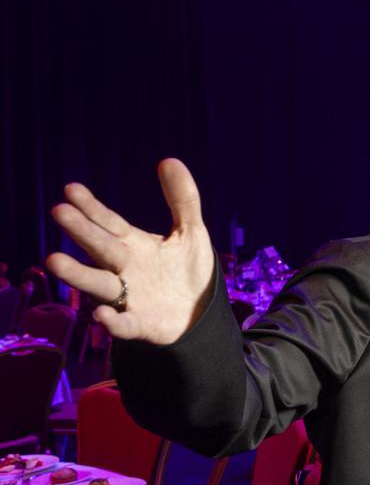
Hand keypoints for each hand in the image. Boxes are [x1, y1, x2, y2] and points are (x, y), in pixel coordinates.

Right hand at [45, 158, 214, 344]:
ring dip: (78, 274)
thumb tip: (169, 160)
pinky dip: (113, 321)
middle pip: (100, 247)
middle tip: (59, 211)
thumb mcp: (190, 231)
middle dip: (82, 231)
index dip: (92, 207)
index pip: (109, 223)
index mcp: (133, 245)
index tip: (71, 189)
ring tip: (54, 260)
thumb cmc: (189, 271)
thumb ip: (182, 199)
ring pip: (99, 284)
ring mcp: (129, 297)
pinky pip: (124, 324)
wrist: (201, 313)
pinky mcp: (141, 324)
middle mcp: (124, 269)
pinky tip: (102, 315)